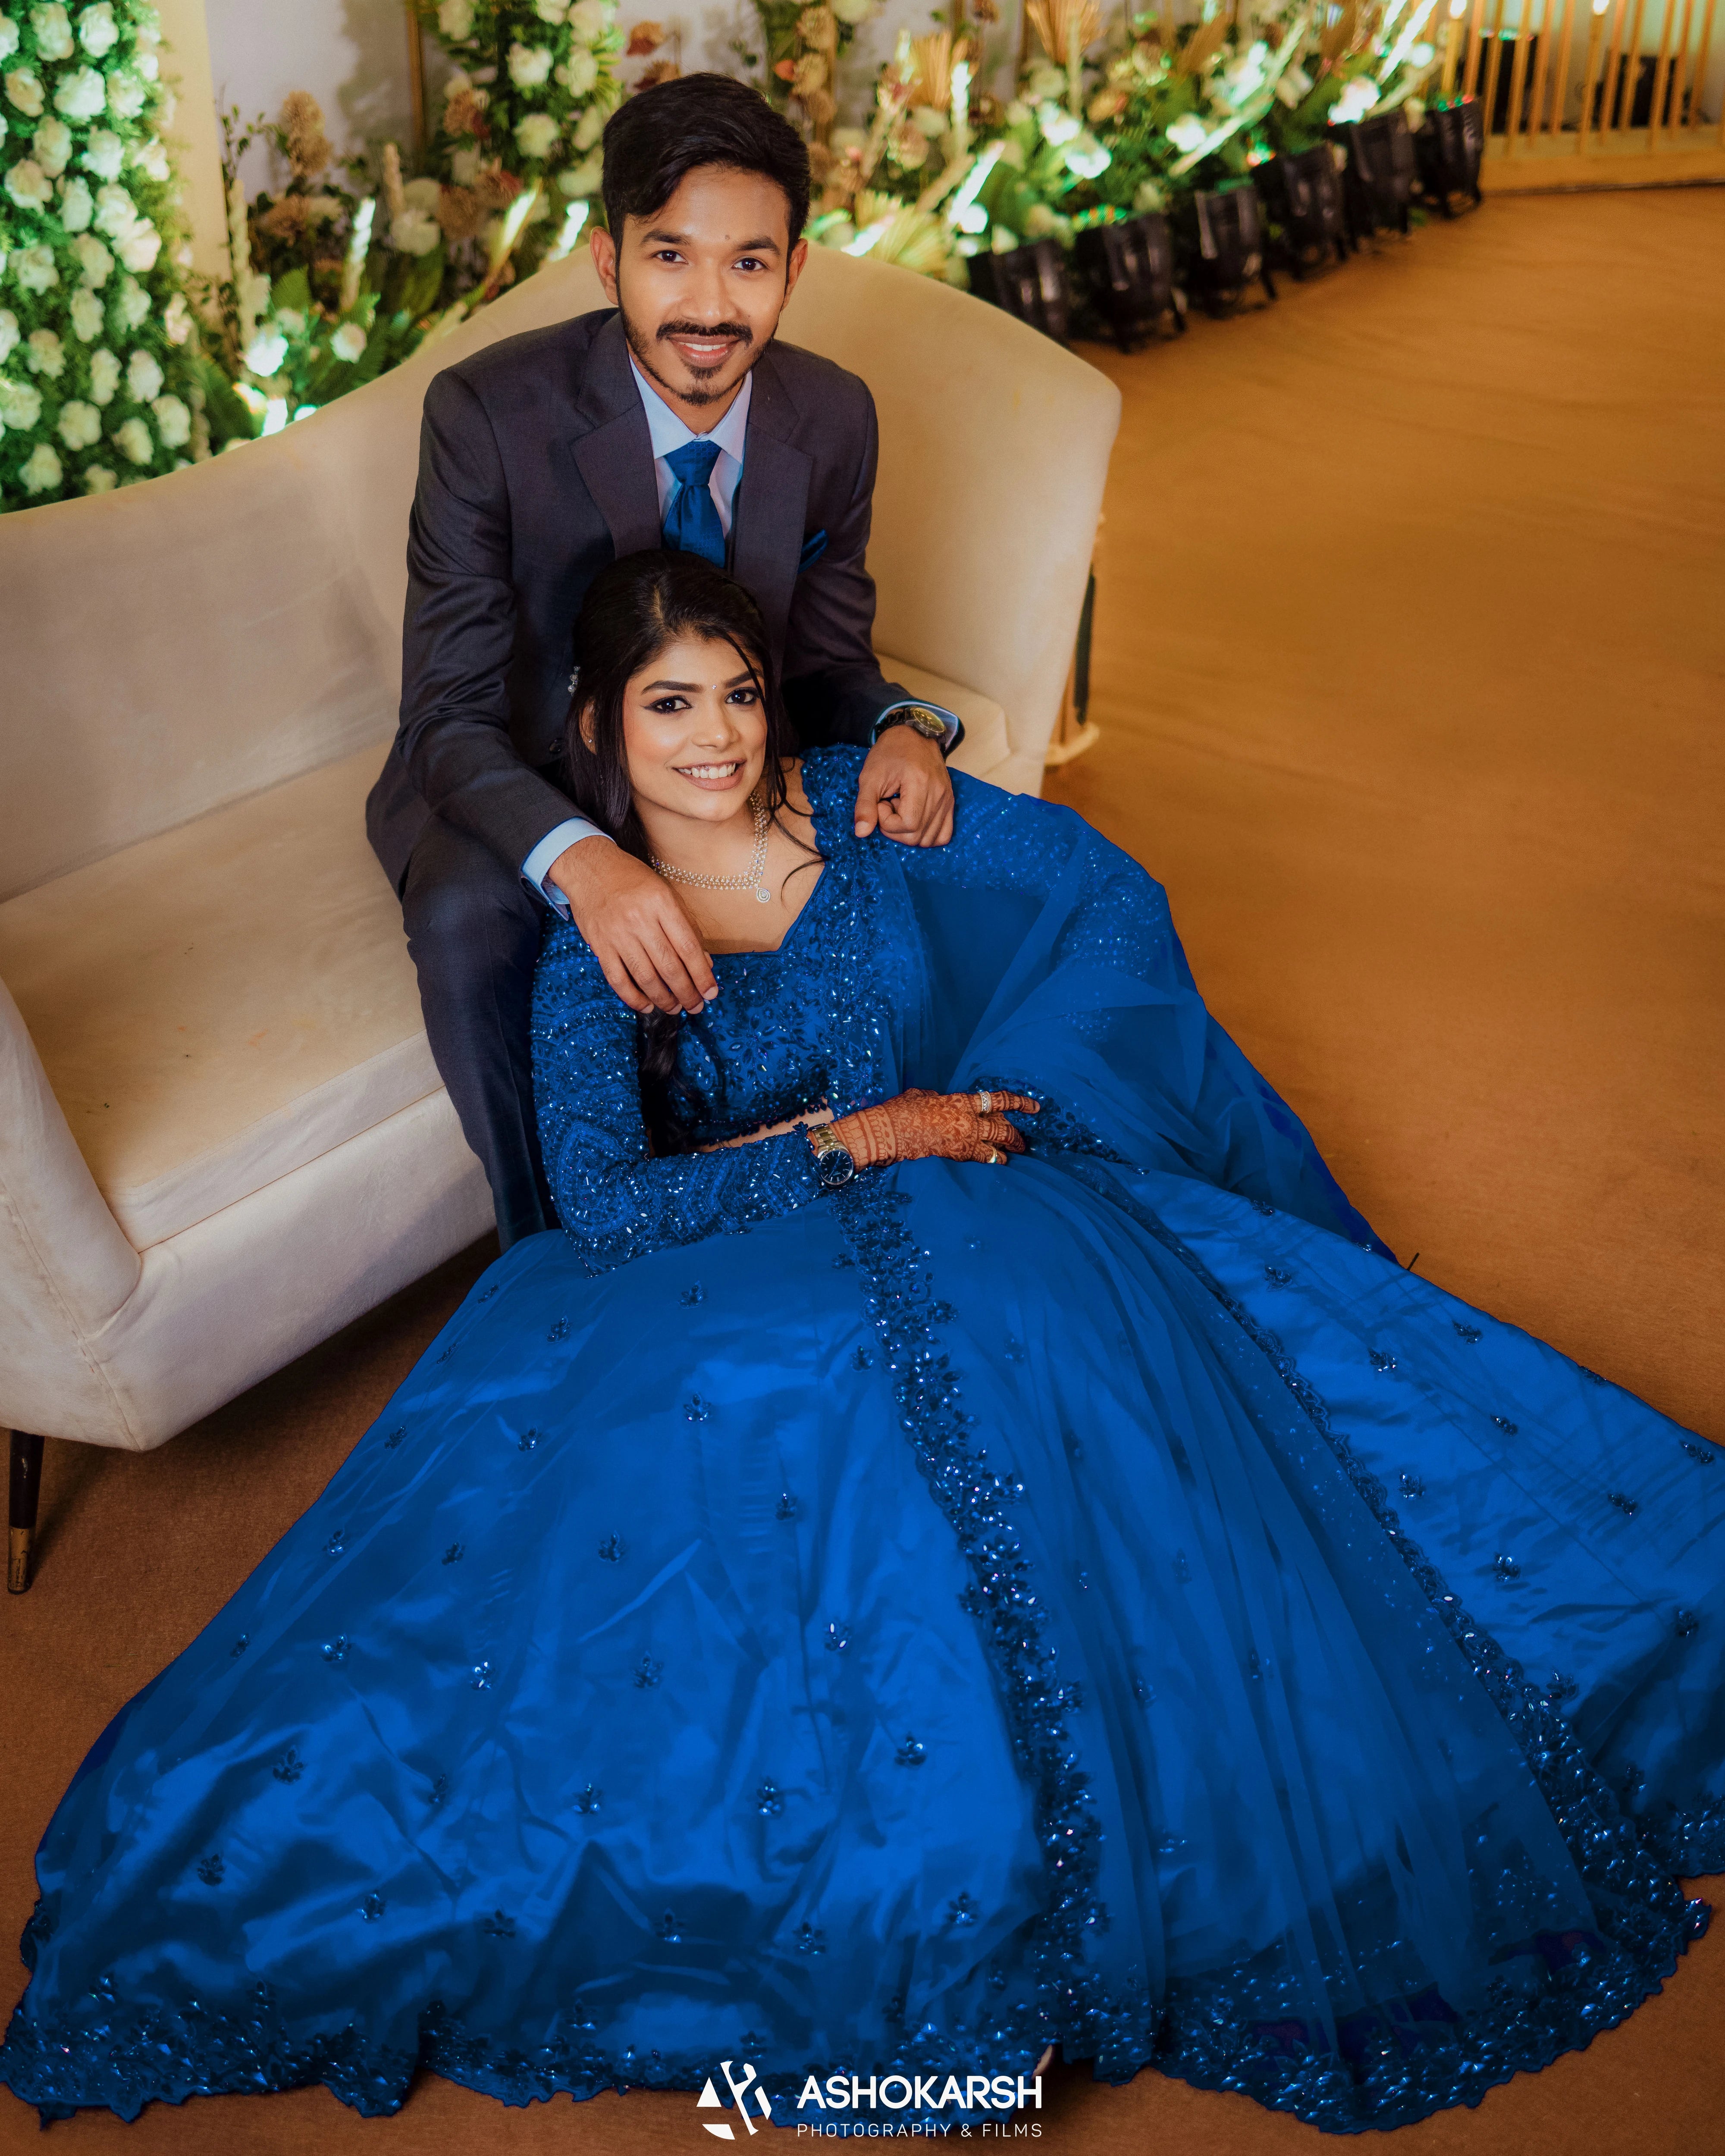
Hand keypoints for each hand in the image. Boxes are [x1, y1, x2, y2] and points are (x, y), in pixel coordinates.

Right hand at [547, 837, 717, 1016]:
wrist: (590, 868)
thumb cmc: (632, 880)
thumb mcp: (665, 893)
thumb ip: (685, 927)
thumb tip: (704, 963)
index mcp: (661, 903)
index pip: (688, 947)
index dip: (701, 975)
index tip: (711, 993)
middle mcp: (640, 920)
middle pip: (669, 967)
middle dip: (687, 993)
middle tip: (696, 1007)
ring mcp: (617, 934)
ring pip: (645, 977)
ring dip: (663, 999)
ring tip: (675, 1009)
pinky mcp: (599, 945)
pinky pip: (617, 979)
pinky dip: (633, 998)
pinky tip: (646, 1006)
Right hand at [828, 1087, 1038, 1168]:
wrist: (890, 1132)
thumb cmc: (903, 1109)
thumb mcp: (925, 1096)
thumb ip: (942, 1099)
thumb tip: (944, 1102)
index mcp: (962, 1101)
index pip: (998, 1101)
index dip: (1019, 1103)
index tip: (1035, 1107)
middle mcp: (968, 1121)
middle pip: (1002, 1128)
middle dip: (1016, 1134)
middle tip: (1024, 1140)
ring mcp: (963, 1140)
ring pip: (995, 1145)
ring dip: (1008, 1149)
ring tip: (1016, 1153)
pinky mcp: (955, 1155)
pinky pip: (981, 1158)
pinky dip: (992, 1159)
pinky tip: (999, 1162)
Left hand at [854, 728, 953, 846]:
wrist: (913, 736)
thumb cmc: (889, 753)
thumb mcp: (870, 777)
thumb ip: (865, 805)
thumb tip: (861, 833)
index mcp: (920, 784)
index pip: (908, 825)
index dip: (887, 822)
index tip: (881, 803)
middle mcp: (939, 794)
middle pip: (917, 836)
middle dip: (895, 828)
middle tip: (889, 806)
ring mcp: (947, 800)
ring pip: (929, 839)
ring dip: (909, 832)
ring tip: (902, 809)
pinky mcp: (949, 803)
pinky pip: (944, 835)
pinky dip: (927, 836)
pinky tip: (914, 820)